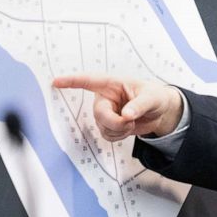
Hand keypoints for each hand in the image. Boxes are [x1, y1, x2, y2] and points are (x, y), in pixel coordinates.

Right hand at [52, 74, 183, 141]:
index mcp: (112, 84)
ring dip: (119, 130)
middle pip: (99, 113)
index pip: (89, 81)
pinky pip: (107, 135)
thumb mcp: (152, 98)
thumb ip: (139, 106)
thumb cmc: (155, 97)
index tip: (55, 82)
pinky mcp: (109, 125)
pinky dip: (119, 136)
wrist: (161, 112)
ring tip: (132, 122)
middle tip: (130, 122)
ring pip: (103, 126)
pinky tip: (128, 129)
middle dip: (114, 122)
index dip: (71, 81)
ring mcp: (106, 112)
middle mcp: (105, 98)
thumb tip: (126, 115)